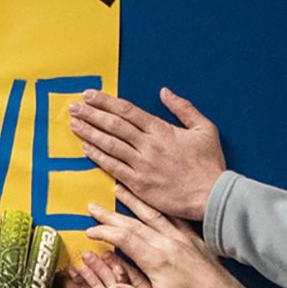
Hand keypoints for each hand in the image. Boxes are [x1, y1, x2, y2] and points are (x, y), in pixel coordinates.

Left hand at [69, 88, 223, 220]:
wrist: (212, 195)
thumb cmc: (209, 164)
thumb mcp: (205, 129)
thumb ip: (184, 108)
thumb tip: (164, 92)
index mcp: (162, 130)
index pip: (127, 111)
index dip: (106, 102)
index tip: (89, 95)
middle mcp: (148, 145)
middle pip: (113, 125)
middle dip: (91, 114)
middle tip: (73, 107)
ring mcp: (142, 165)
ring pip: (109, 144)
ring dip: (89, 133)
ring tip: (73, 123)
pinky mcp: (139, 183)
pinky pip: (113, 167)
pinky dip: (98, 156)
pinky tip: (85, 148)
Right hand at [86, 186, 256, 287]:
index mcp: (156, 259)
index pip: (123, 238)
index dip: (104, 232)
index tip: (89, 231)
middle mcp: (167, 243)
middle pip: (133, 223)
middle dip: (110, 214)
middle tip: (92, 206)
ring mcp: (182, 238)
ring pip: (152, 214)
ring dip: (133, 201)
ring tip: (118, 190)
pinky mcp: (194, 239)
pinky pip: (173, 217)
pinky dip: (160, 207)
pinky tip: (154, 200)